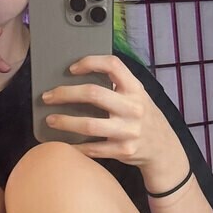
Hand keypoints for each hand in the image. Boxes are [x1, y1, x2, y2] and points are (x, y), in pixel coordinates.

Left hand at [41, 55, 173, 170]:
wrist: (164, 149)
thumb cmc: (143, 117)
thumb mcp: (137, 96)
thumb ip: (117, 86)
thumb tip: (78, 78)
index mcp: (135, 89)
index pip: (113, 65)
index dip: (90, 62)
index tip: (71, 68)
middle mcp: (133, 108)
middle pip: (93, 94)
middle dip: (65, 94)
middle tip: (48, 97)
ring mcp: (129, 131)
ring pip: (89, 125)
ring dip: (65, 122)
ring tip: (50, 120)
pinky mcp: (123, 151)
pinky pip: (93, 149)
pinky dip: (75, 147)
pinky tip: (63, 143)